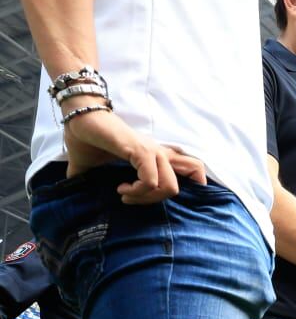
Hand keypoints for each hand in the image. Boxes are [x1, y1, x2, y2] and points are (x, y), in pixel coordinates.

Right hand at [63, 108, 206, 204]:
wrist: (78, 118)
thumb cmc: (89, 140)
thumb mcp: (102, 167)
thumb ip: (103, 182)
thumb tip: (86, 198)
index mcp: (157, 157)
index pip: (195, 169)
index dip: (194, 187)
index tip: (163, 199)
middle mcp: (159, 154)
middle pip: (179, 187)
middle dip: (154, 201)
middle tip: (132, 199)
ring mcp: (152, 151)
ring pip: (169, 187)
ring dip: (145, 198)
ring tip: (125, 194)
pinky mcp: (140, 150)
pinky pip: (150, 181)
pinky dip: (136, 191)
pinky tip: (121, 188)